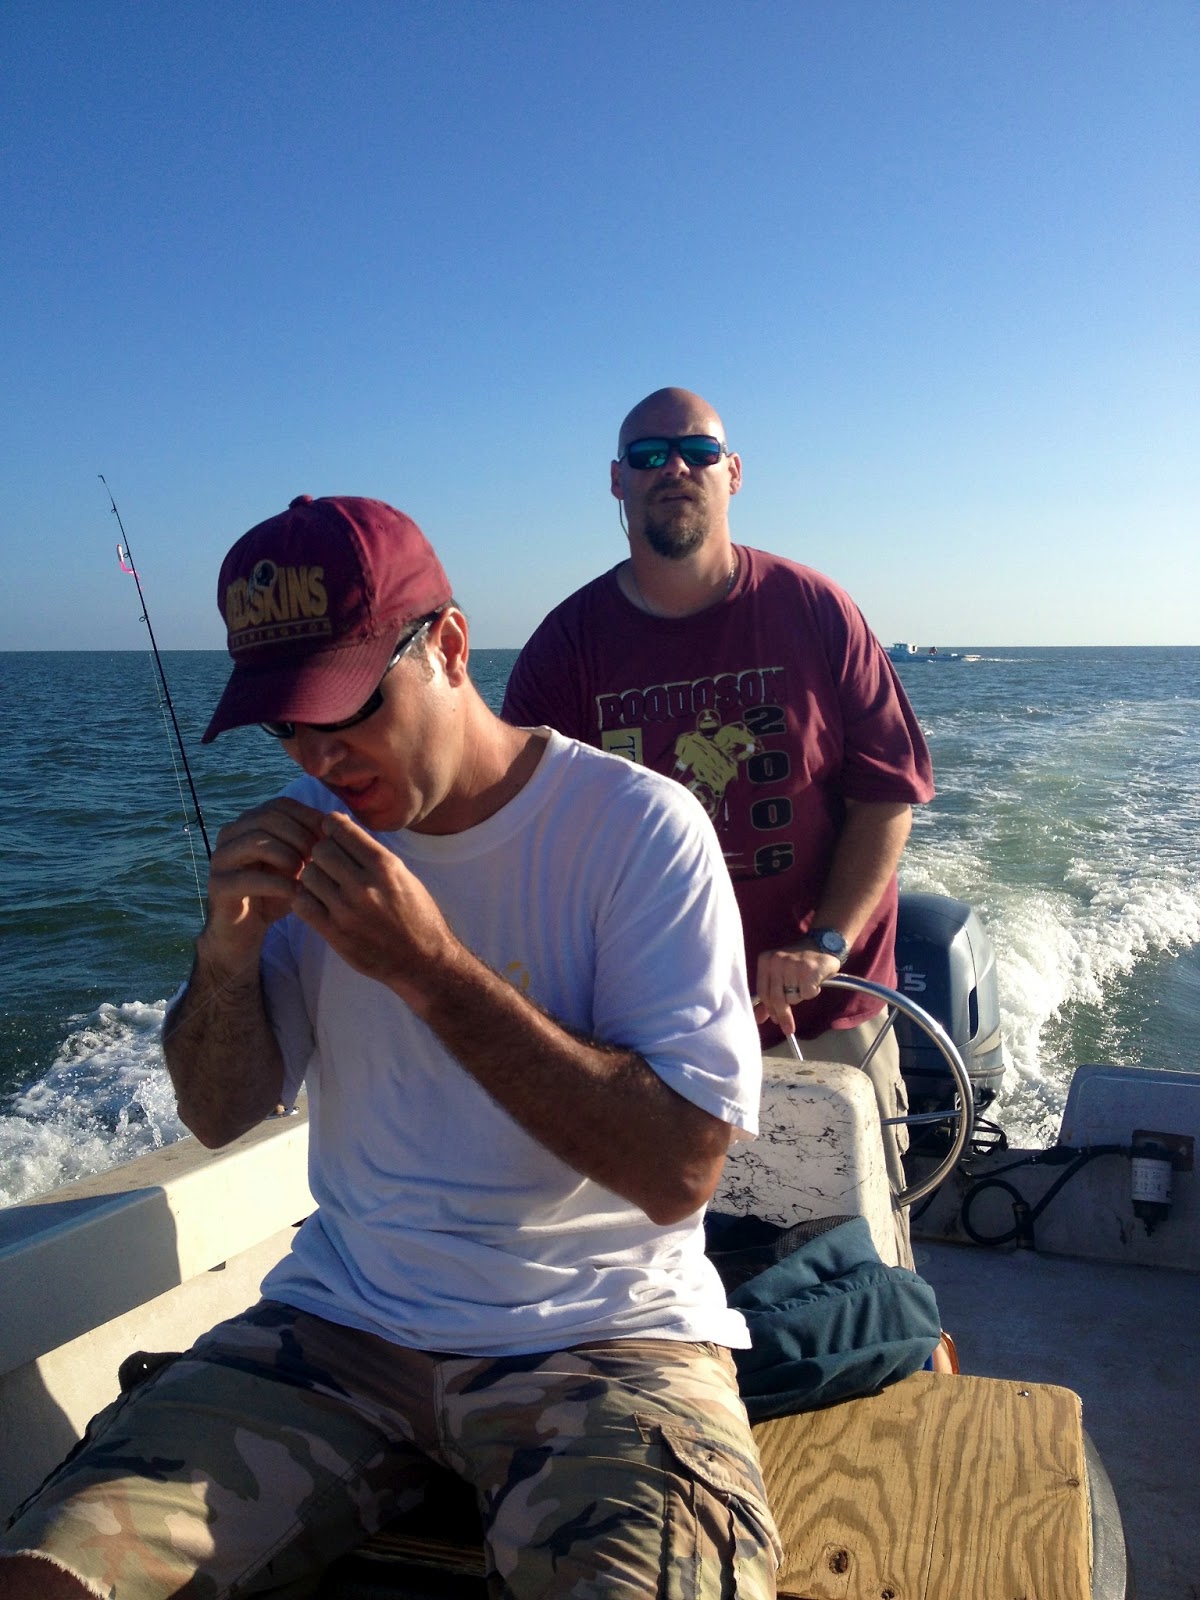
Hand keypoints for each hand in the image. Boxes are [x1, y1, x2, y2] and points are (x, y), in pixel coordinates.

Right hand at [201, 797, 326, 968]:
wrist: (246, 930)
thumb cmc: (276, 892)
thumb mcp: (299, 863)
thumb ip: (313, 841)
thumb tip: (343, 819)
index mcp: (248, 822)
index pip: (281, 804)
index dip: (309, 817)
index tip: (330, 839)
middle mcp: (230, 835)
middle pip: (268, 818)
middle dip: (300, 836)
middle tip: (317, 858)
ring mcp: (220, 858)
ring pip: (257, 841)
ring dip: (288, 856)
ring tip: (305, 874)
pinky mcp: (217, 885)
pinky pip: (249, 877)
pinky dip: (278, 884)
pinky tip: (296, 894)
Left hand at [293, 811, 460, 1000]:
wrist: (423, 961)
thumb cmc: (417, 915)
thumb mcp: (403, 875)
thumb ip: (371, 853)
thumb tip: (340, 825)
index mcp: (385, 866)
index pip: (341, 829)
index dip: (332, 827)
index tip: (332, 833)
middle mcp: (364, 885)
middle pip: (320, 850)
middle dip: (322, 853)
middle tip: (329, 863)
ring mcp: (347, 910)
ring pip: (308, 875)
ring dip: (313, 877)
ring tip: (325, 884)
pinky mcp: (334, 933)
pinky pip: (302, 904)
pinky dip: (305, 899)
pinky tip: (318, 902)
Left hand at [754, 943, 841, 1034]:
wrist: (822, 945)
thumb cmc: (798, 963)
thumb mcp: (779, 974)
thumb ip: (768, 995)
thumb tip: (757, 1018)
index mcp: (765, 960)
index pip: (763, 992)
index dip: (770, 1009)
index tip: (776, 1021)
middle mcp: (776, 960)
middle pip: (777, 998)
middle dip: (783, 1014)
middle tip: (788, 1028)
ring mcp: (792, 964)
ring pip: (793, 997)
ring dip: (800, 996)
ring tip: (805, 983)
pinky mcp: (809, 969)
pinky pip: (807, 994)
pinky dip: (812, 992)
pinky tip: (815, 981)